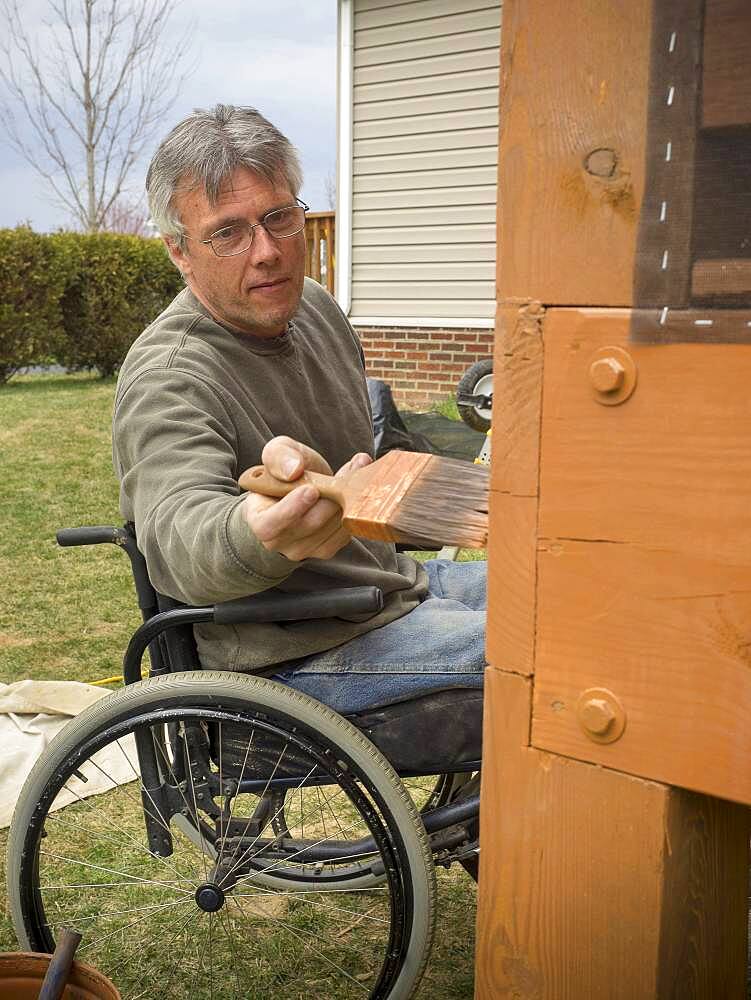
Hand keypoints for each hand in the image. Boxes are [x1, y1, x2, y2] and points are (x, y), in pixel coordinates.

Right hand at [242, 436, 372, 561]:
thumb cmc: (284, 474)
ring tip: (353, 473)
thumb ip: (278, 456)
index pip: (270, 525)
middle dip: (332, 494)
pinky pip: (345, 532)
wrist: (299, 490)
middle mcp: (278, 541)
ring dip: (348, 498)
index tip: (311, 489)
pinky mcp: (325, 550)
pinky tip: (353, 491)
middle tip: (350, 470)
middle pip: (312, 523)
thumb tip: (293, 470)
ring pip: (332, 526)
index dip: (292, 508)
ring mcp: (303, 549)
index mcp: (259, 520)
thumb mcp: (277, 453)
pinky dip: (354, 510)